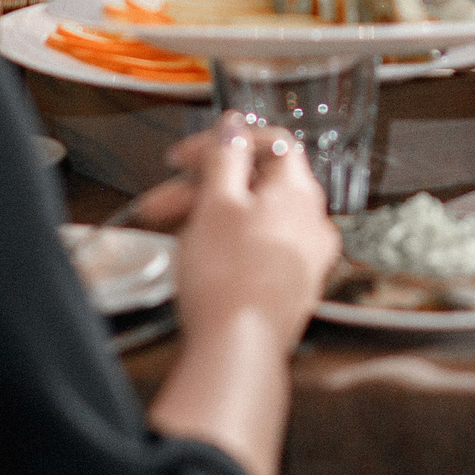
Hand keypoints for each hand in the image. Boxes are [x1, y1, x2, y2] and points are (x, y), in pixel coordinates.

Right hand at [170, 113, 338, 348]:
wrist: (238, 350)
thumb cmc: (227, 276)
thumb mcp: (217, 202)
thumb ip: (226, 155)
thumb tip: (234, 124)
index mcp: (299, 192)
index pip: (272, 142)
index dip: (225, 142)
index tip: (187, 156)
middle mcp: (311, 221)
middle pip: (257, 183)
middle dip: (204, 186)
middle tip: (162, 201)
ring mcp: (305, 258)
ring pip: (254, 218)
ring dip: (209, 216)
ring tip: (168, 234)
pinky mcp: (291, 288)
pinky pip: (259, 249)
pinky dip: (228, 243)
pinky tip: (198, 258)